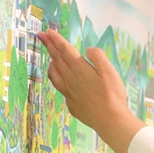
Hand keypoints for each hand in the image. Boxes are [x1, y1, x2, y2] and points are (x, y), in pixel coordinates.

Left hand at [38, 28, 146, 152]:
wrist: (109, 120)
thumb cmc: (113, 95)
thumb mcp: (110, 71)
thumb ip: (98, 57)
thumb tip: (87, 50)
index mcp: (80, 69)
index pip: (66, 50)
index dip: (56, 40)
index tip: (48, 32)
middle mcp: (71, 79)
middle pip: (57, 59)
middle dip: (49, 46)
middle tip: (41, 35)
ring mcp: (69, 92)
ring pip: (54, 74)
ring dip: (51, 63)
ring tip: (50, 58)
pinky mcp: (71, 103)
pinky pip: (60, 87)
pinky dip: (57, 78)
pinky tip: (61, 79)